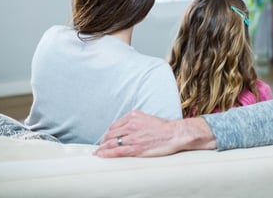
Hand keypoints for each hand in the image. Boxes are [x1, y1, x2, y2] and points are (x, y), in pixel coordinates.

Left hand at [94, 110, 215, 157]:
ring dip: (102, 148)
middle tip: (101, 146)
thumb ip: (136, 122)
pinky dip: (107, 153)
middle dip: (104, 141)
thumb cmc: (163, 128)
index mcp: (134, 116)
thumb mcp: (147, 118)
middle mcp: (131, 125)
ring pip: (112, 142)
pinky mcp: (135, 147)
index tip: (107, 137)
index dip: (109, 133)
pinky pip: (117, 151)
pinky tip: (102, 155)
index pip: (115, 125)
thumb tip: (127, 129)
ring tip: (98, 152)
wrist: (174, 134)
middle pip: (111, 134)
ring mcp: (132, 137)